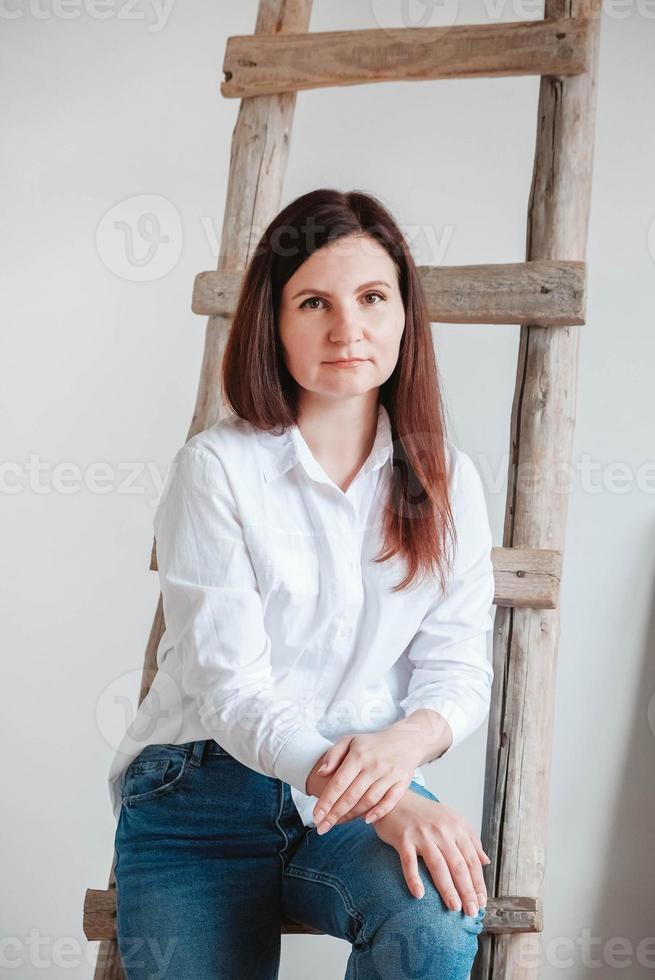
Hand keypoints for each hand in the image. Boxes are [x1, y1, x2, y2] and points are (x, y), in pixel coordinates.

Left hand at [309, 728, 423, 833]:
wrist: (405, 739)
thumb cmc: (371, 743)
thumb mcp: (349, 741)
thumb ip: (333, 755)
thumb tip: (320, 773)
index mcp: (358, 755)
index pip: (339, 783)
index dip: (326, 802)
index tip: (316, 817)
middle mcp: (374, 766)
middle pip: (351, 796)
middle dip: (334, 815)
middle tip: (322, 829)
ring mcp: (390, 775)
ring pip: (368, 801)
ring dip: (352, 816)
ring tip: (338, 823)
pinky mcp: (403, 782)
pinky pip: (389, 802)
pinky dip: (378, 813)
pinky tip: (366, 820)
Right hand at [372, 790, 490, 913]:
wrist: (396, 799)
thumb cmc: (425, 814)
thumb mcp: (452, 820)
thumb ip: (470, 839)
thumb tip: (486, 861)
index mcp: (456, 826)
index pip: (472, 859)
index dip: (478, 882)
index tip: (482, 902)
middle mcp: (441, 830)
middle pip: (458, 865)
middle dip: (467, 891)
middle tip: (472, 912)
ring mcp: (422, 834)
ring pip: (438, 865)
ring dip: (447, 889)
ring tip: (454, 907)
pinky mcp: (403, 838)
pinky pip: (409, 862)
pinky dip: (414, 879)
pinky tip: (419, 895)